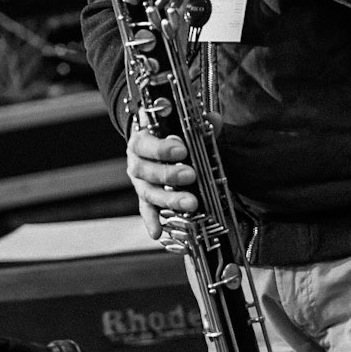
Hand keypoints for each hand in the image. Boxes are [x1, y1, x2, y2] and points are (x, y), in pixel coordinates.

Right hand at [126, 119, 196, 240]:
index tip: (182, 149)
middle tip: (191, 175)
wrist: (150, 142)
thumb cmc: (167, 134)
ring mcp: (140, 183)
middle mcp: (136, 162)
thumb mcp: (179, 124)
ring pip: (149, 193)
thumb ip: (198, 122)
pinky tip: (158, 232)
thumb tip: (214, 119)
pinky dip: (151, 221)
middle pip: (146, 171)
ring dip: (169, 199)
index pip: (145, 144)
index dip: (162, 148)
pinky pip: (146, 211)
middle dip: (169, 174)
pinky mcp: (144, 199)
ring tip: (190, 203)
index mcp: (141, 140)